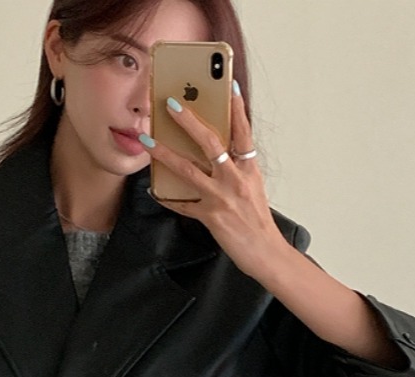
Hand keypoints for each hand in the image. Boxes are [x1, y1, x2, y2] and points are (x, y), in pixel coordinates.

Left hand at [139, 83, 291, 280]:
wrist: (266, 254)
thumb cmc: (259, 222)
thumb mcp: (254, 189)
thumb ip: (239, 170)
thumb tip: (221, 155)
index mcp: (249, 171)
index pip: (243, 133)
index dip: (237, 109)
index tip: (228, 85)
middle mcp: (235, 180)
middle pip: (210, 143)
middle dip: (188, 121)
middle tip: (170, 104)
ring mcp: (222, 198)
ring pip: (188, 169)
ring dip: (165, 154)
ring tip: (148, 142)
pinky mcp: (210, 217)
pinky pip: (183, 204)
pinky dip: (168, 198)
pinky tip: (154, 191)